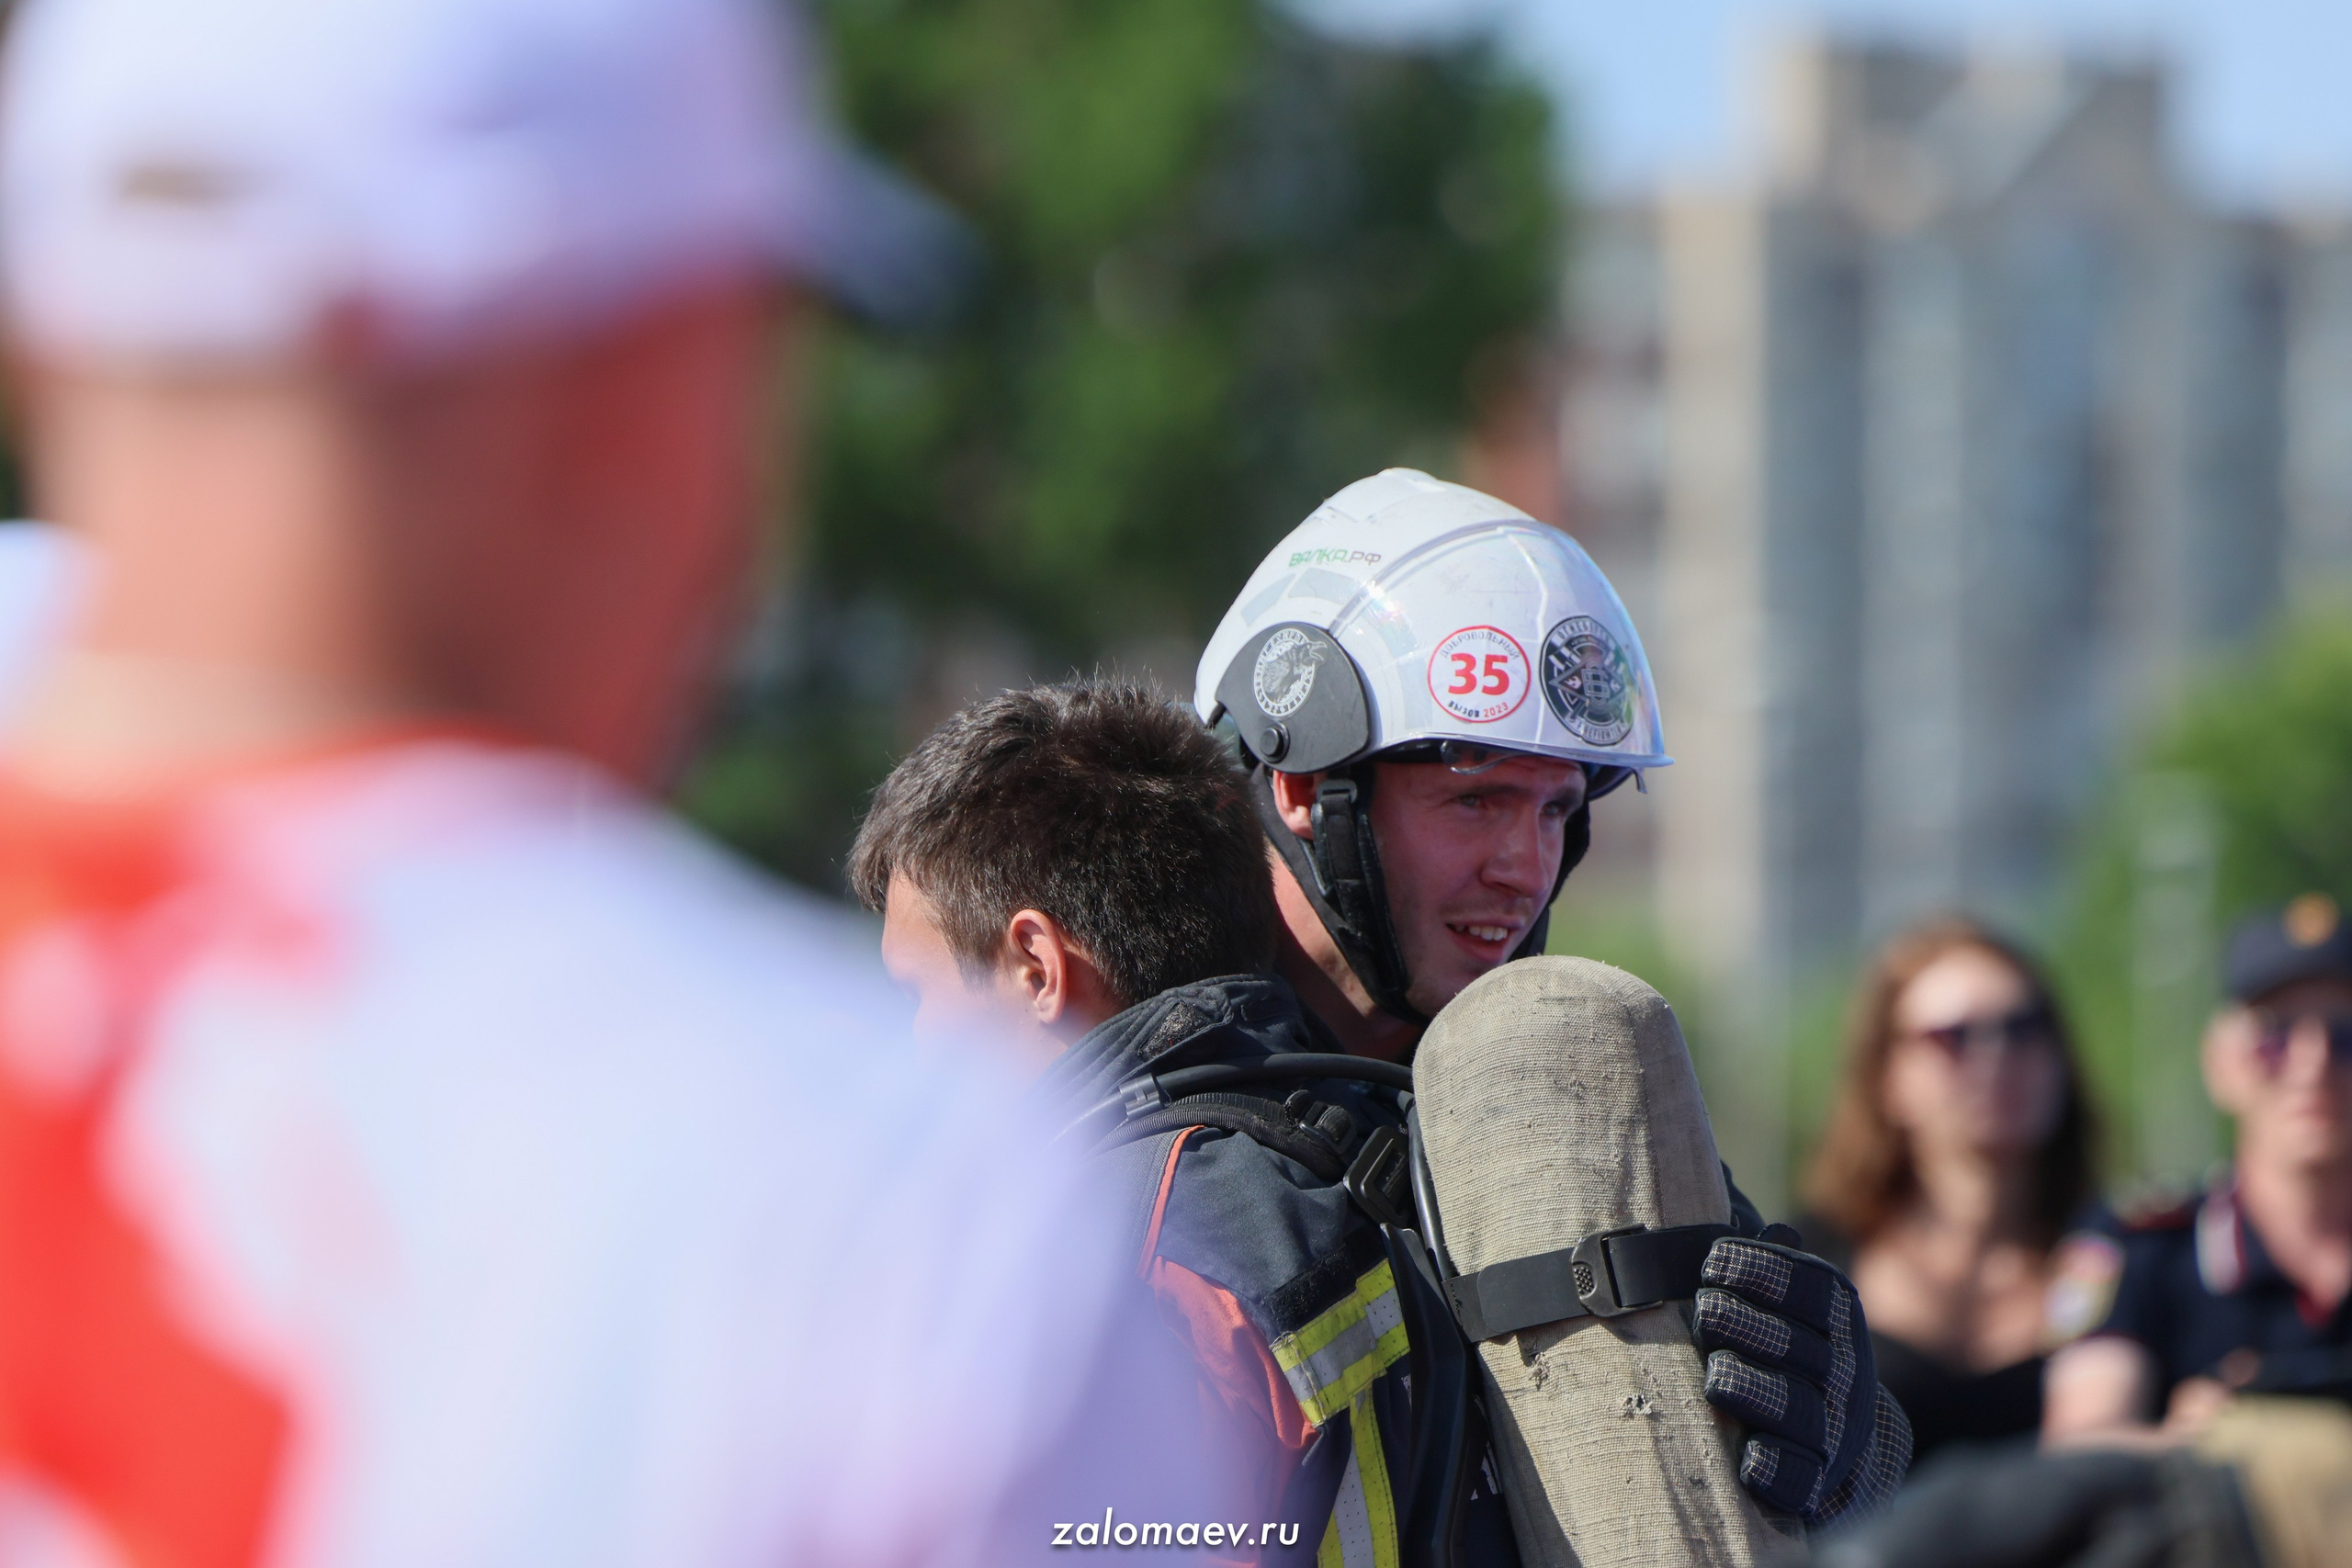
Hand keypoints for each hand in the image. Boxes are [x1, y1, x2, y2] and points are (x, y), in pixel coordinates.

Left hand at [1692, 1232, 1911, 1523]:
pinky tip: (1746, 1458)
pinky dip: (1773, 1468)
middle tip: (1704, 1310)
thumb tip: (1713, 1169)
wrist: (1835, 1444)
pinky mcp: (1815, 1483)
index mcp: (1834, 1313)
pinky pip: (1798, 1477)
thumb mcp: (1778, 1294)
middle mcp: (1842, 1368)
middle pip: (1797, 1343)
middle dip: (1746, 1323)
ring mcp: (1833, 1429)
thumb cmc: (1781, 1346)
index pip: (1809, 1285)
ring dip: (1752, 1387)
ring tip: (1715, 1374)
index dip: (1762, 1271)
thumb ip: (1749, 1247)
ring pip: (1796, 1407)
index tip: (1711, 1261)